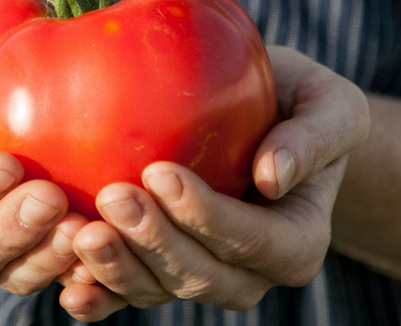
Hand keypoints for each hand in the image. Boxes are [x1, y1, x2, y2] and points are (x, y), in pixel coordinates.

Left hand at [57, 46, 369, 320]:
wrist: (267, 124)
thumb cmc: (300, 107)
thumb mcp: (331, 105)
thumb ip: (315, 137)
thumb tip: (273, 175)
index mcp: (297, 241)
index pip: (251, 241)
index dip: (205, 216)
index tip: (160, 173)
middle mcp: (250, 272)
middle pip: (201, 276)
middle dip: (154, 243)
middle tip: (112, 198)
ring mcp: (202, 276)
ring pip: (160, 291)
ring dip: (119, 270)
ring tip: (80, 234)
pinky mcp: (161, 270)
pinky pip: (130, 293)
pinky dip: (100, 294)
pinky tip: (69, 287)